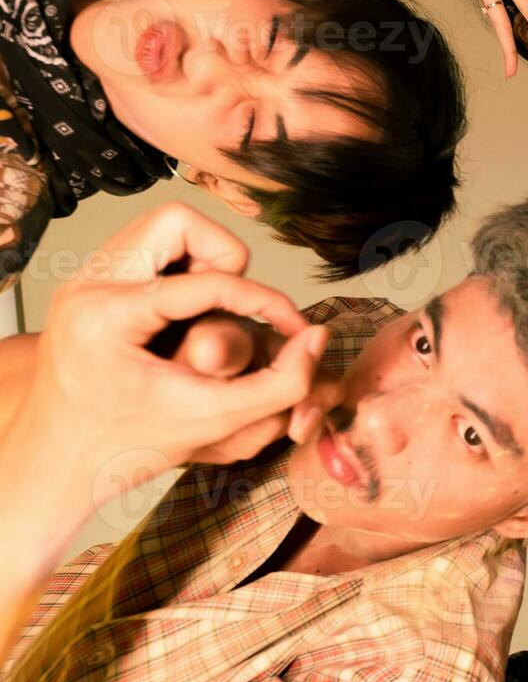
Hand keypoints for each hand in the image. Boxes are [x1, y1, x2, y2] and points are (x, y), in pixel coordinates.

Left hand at [9, 204, 327, 499]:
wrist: (56, 460)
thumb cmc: (125, 447)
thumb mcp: (214, 421)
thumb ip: (279, 385)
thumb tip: (317, 338)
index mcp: (108, 317)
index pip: (210, 280)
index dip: (265, 300)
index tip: (291, 326)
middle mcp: (87, 285)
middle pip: (178, 221)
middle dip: (223, 260)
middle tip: (233, 307)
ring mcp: (82, 278)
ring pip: (164, 226)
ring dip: (203, 262)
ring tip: (212, 313)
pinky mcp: (88, 281)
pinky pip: (150, 246)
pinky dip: (183, 270)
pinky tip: (189, 317)